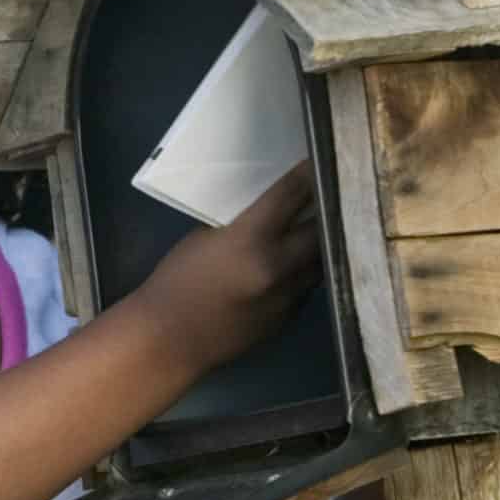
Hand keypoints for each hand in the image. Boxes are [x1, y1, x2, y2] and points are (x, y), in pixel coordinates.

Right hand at [135, 162, 321, 373]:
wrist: (171, 338)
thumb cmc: (177, 281)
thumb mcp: (204, 239)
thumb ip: (241, 224)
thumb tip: (268, 212)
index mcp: (251, 239)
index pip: (292, 195)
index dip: (309, 174)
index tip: (320, 160)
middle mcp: (278, 265)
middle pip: (321, 227)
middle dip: (325, 209)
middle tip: (328, 194)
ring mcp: (288, 294)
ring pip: (322, 260)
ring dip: (320, 243)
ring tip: (320, 228)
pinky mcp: (289, 317)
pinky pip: (308, 287)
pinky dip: (305, 273)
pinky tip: (296, 266)